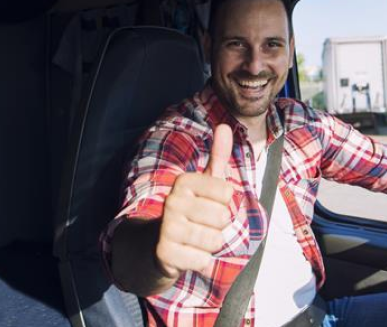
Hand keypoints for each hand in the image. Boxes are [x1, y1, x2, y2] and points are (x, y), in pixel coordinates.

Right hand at [155, 124, 234, 277]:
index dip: (225, 203)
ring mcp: (166, 226)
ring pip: (214, 240)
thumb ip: (217, 155)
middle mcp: (172, 201)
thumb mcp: (205, 182)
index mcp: (184, 181)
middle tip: (202, 225)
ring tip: (196, 240)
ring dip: (210, 245)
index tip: (209, 204)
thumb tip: (225, 125)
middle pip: (223, 217)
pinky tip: (188, 254)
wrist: (158, 245)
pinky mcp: (164, 252)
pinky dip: (201, 262)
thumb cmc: (192, 210)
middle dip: (219, 226)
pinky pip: (203, 260)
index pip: (228, 192)